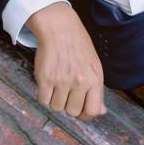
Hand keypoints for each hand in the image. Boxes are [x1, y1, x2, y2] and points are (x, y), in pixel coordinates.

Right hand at [26, 2, 106, 119]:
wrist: (60, 29)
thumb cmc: (79, 47)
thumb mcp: (95, 67)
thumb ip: (97, 91)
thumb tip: (100, 112)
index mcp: (95, 79)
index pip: (93, 110)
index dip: (86, 114)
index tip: (81, 110)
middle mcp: (80, 82)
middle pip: (72, 112)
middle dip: (68, 106)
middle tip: (66, 93)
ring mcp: (62, 80)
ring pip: (56, 108)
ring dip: (55, 100)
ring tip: (57, 86)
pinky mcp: (45, 78)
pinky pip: (43, 101)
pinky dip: (44, 97)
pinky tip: (48, 85)